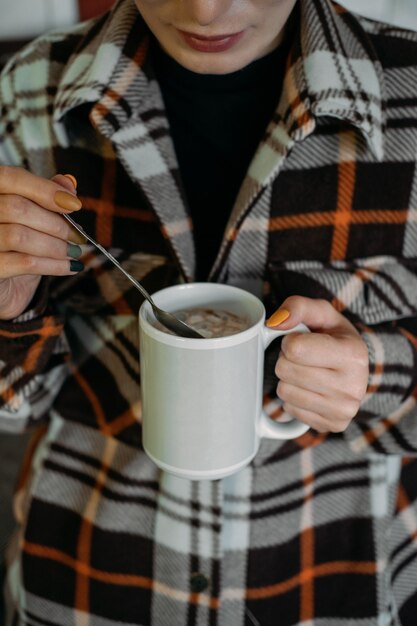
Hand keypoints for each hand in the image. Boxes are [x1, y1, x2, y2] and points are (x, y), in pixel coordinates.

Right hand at [0, 167, 83, 319]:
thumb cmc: (16, 251)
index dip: (44, 188)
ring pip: (20, 236)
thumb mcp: (32, 221)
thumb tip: (68, 183)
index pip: (10, 178)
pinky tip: (69, 267)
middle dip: (55, 223)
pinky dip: (54, 265)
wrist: (5, 289)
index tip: (74, 203)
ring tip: (73, 252)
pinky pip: (25, 263)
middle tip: (77, 236)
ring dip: (56, 245)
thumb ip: (45, 196)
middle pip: (17, 207)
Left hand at [267, 296, 368, 432]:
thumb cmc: (334, 337)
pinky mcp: (332, 425)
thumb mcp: (321, 313)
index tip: (304, 340)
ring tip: (307, 372)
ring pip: (284, 392)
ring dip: (288, 379)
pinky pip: (289, 409)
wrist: (355, 367)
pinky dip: (294, 398)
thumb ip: (297, 307)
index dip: (290, 340)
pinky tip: (310, 389)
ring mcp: (344, 410)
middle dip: (287, 360)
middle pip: (285, 370)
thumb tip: (274, 324)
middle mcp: (353, 386)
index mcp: (352, 354)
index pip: (294, 348)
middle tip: (304, 357)